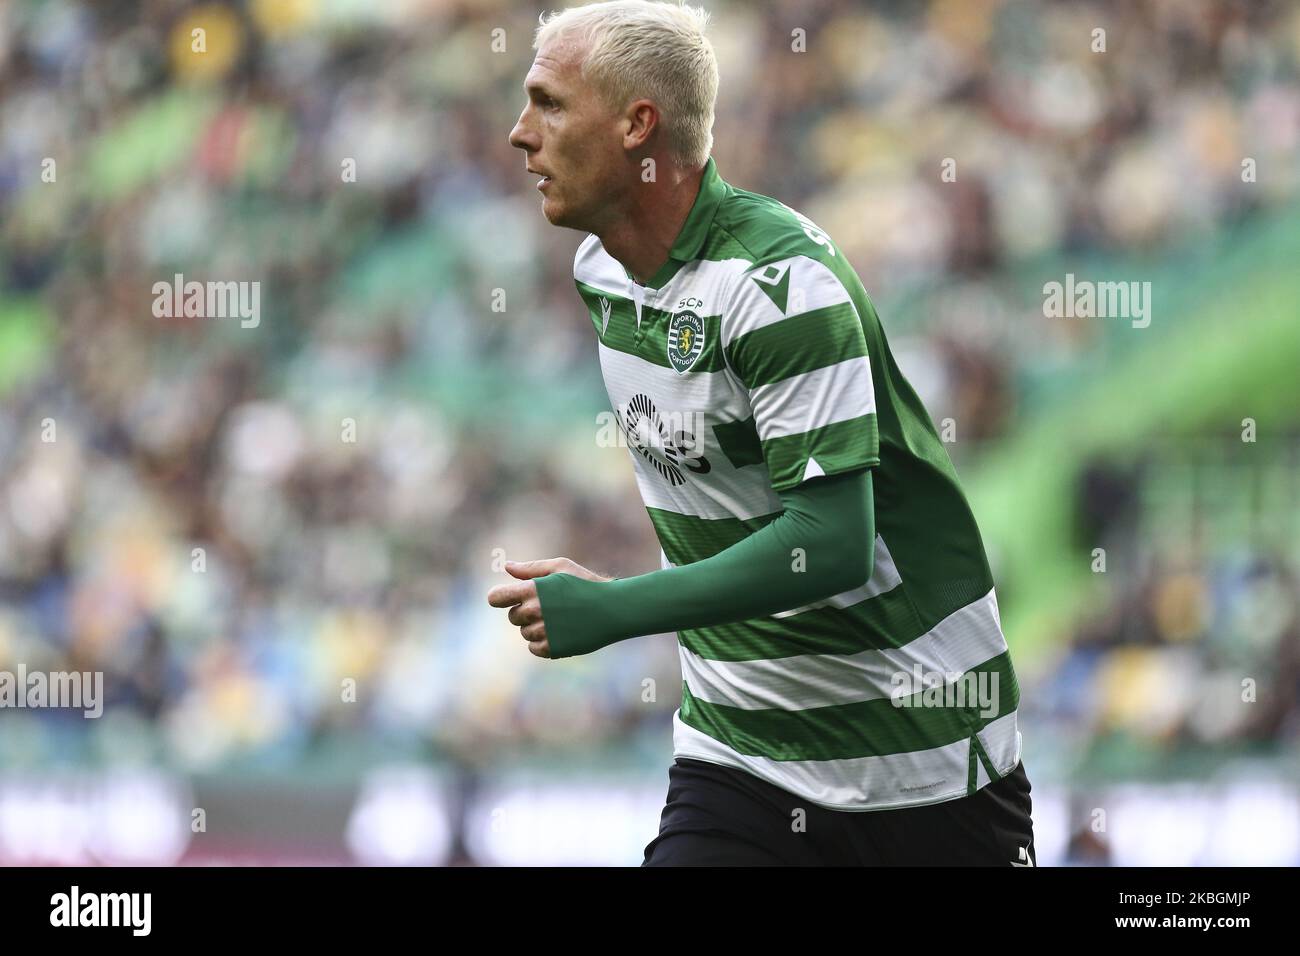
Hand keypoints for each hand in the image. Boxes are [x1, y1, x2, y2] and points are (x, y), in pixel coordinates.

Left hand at [486, 558, 611, 657]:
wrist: (613, 609)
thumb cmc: (586, 584)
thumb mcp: (561, 567)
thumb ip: (531, 569)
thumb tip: (507, 567)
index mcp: (532, 589)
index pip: (495, 598)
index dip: (499, 598)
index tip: (506, 598)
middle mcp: (534, 611)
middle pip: (512, 617)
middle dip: (525, 611)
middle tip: (549, 605)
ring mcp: (543, 632)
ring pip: (525, 633)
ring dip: (536, 627)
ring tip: (560, 618)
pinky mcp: (552, 649)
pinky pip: (534, 648)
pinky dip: (543, 642)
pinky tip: (561, 631)